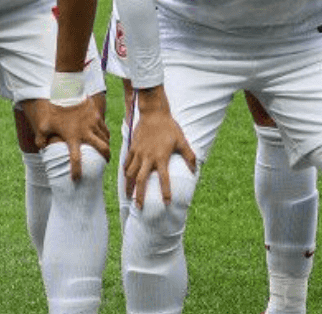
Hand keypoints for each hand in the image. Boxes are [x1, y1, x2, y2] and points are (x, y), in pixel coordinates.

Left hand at [24, 97, 110, 180]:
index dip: (76, 171)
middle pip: (102, 149)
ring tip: (105, 151)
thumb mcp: (45, 124)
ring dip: (106, 146)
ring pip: (106, 139)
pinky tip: (104, 137)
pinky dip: (106, 135)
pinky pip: (105, 129)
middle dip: (105, 158)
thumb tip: (41, 148)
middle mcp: (86, 132)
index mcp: (72, 137)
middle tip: (104, 163)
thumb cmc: (55, 109)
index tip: (76, 179)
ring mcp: (94, 124)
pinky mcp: (98, 117)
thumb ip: (41, 137)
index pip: (75, 159)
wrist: (68, 91)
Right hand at [124, 94, 196, 208]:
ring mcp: (138, 153)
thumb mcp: (182, 141)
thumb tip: (195, 170)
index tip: (166, 203)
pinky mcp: (132, 147)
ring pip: (130, 173)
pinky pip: (126, 162)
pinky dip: (125, 171)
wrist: (153, 113)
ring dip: (129, 186)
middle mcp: (148, 157)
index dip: (165, 192)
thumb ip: (189, 156)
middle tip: (139, 208)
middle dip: (139, 196)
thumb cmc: (169, 127)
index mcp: (161, 157)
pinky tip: (126, 177)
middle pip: (140, 181)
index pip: (163, 179)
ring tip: (129, 196)